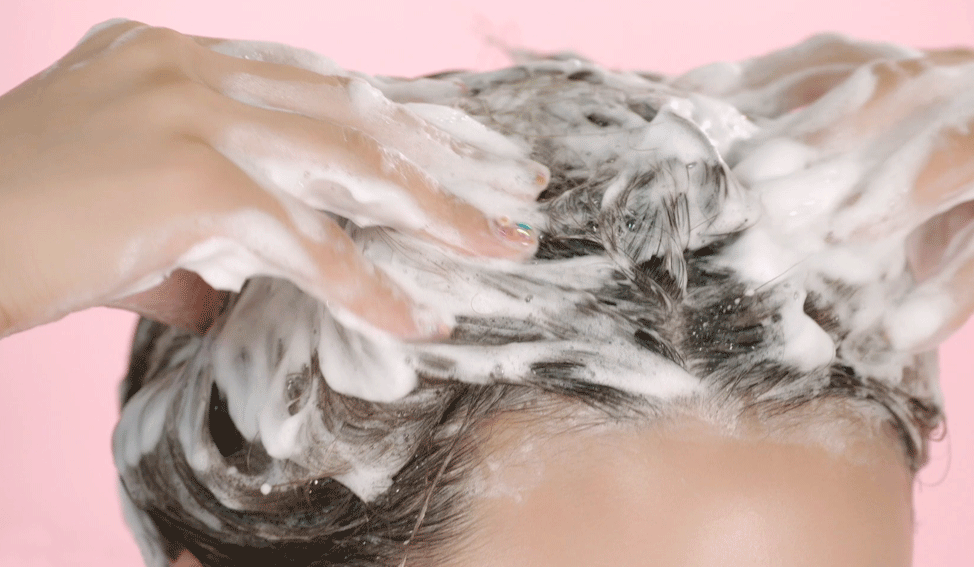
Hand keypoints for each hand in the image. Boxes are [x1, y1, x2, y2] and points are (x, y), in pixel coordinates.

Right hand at [0, 20, 548, 338]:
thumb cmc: (9, 227)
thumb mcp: (111, 214)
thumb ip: (181, 240)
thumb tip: (223, 294)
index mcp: (177, 59)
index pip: (318, 84)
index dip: (399, 120)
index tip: (462, 152)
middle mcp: (191, 67)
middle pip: (355, 109)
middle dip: (445, 153)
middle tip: (516, 188)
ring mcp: (192, 111)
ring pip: (351, 161)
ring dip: (436, 211)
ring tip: (499, 248)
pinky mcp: (189, 175)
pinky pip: (305, 240)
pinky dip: (366, 286)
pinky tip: (417, 319)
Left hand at [688, 35, 973, 350]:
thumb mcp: (905, 189)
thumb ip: (842, 181)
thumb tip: (744, 202)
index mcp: (932, 68)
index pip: (841, 59)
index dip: (768, 83)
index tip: (696, 111)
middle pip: (896, 86)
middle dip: (819, 135)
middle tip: (754, 185)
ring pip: (966, 143)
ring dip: (893, 191)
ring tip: (833, 238)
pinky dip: (959, 284)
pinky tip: (904, 331)